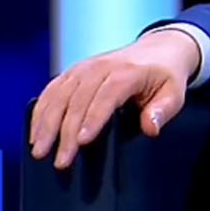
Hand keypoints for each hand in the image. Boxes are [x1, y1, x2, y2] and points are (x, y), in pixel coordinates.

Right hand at [28, 29, 200, 169]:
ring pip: (59, 95)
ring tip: (39, 150)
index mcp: (128, 72)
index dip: (92, 119)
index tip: (81, 142)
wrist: (158, 49)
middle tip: (59, 161)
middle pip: (78, 100)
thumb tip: (150, 128)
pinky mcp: (73, 72)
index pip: (106, 96)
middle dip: (65, 132)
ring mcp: (84, 67)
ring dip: (45, 124)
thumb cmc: (165, 75)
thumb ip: (163, 111)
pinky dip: (40, 111)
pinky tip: (35, 131)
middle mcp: (101, 67)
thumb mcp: (175, 93)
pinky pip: (52, 90)